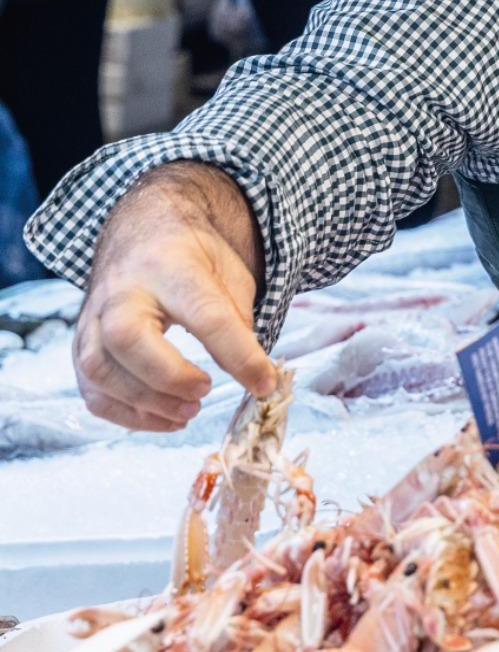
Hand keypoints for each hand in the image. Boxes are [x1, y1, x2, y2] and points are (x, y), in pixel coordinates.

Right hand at [73, 162, 276, 430]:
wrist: (143, 234)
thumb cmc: (191, 256)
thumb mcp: (227, 271)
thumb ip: (237, 319)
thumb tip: (253, 372)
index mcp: (170, 266)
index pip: (205, 314)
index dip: (238, 354)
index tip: (264, 383)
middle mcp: (122, 291)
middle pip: (128, 339)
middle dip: (169, 377)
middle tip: (205, 392)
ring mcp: (93, 319)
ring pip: (101, 371)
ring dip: (147, 404)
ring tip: (189, 411)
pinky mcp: (80, 346)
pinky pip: (93, 392)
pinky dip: (126, 415)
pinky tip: (163, 417)